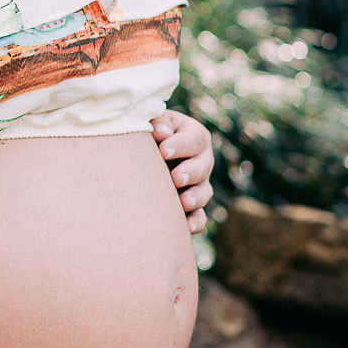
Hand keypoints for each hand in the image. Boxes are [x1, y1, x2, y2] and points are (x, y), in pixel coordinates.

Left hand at [152, 109, 215, 233]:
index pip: (193, 139)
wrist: (143, 150)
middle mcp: (201, 160)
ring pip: (204, 192)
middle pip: (203, 167)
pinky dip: (195, 222)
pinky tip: (187, 227)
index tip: (162, 151)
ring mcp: (198, 184)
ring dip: (195, 198)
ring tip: (184, 202)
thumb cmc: (147, 130)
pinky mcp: (191, 204)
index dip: (179, 145)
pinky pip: (199, 216)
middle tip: (176, 178)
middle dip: (190, 172)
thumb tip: (160, 132)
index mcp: (194, 135)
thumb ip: (157, 123)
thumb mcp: (152, 119)